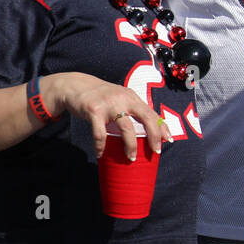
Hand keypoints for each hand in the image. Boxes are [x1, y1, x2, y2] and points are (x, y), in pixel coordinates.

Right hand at [43, 72, 165, 158]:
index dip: (162, 127)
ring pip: (126, 128)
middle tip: (156, 151)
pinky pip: (100, 134)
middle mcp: (123, 99)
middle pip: (145, 118)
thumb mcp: (119, 97)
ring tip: (131, 158)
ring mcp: (109, 105)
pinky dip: (100, 146)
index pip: (151, 112)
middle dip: (154, 135)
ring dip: (131, 145)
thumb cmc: (100, 97)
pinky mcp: (93, 111)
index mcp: (131, 97)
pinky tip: (100, 154)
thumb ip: (131, 108)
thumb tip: (145, 129)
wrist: (75, 86)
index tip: (168, 140)